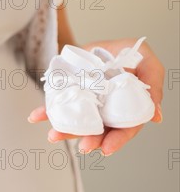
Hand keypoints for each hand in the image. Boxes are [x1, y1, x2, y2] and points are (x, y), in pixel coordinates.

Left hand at [27, 38, 164, 155]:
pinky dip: (44, 113)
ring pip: (76, 123)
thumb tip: (156, 116)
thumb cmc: (125, 52)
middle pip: (99, 131)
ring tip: (55, 135)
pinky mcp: (66, 97)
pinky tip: (35, 117)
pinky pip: (55, 107)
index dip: (118, 139)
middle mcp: (104, 112)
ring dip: (65, 131)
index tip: (108, 149)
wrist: (98, 43)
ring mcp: (84, 106)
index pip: (124, 128)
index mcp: (125, 108)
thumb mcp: (145, 60)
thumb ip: (153, 83)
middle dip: (91, 140)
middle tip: (84, 147)